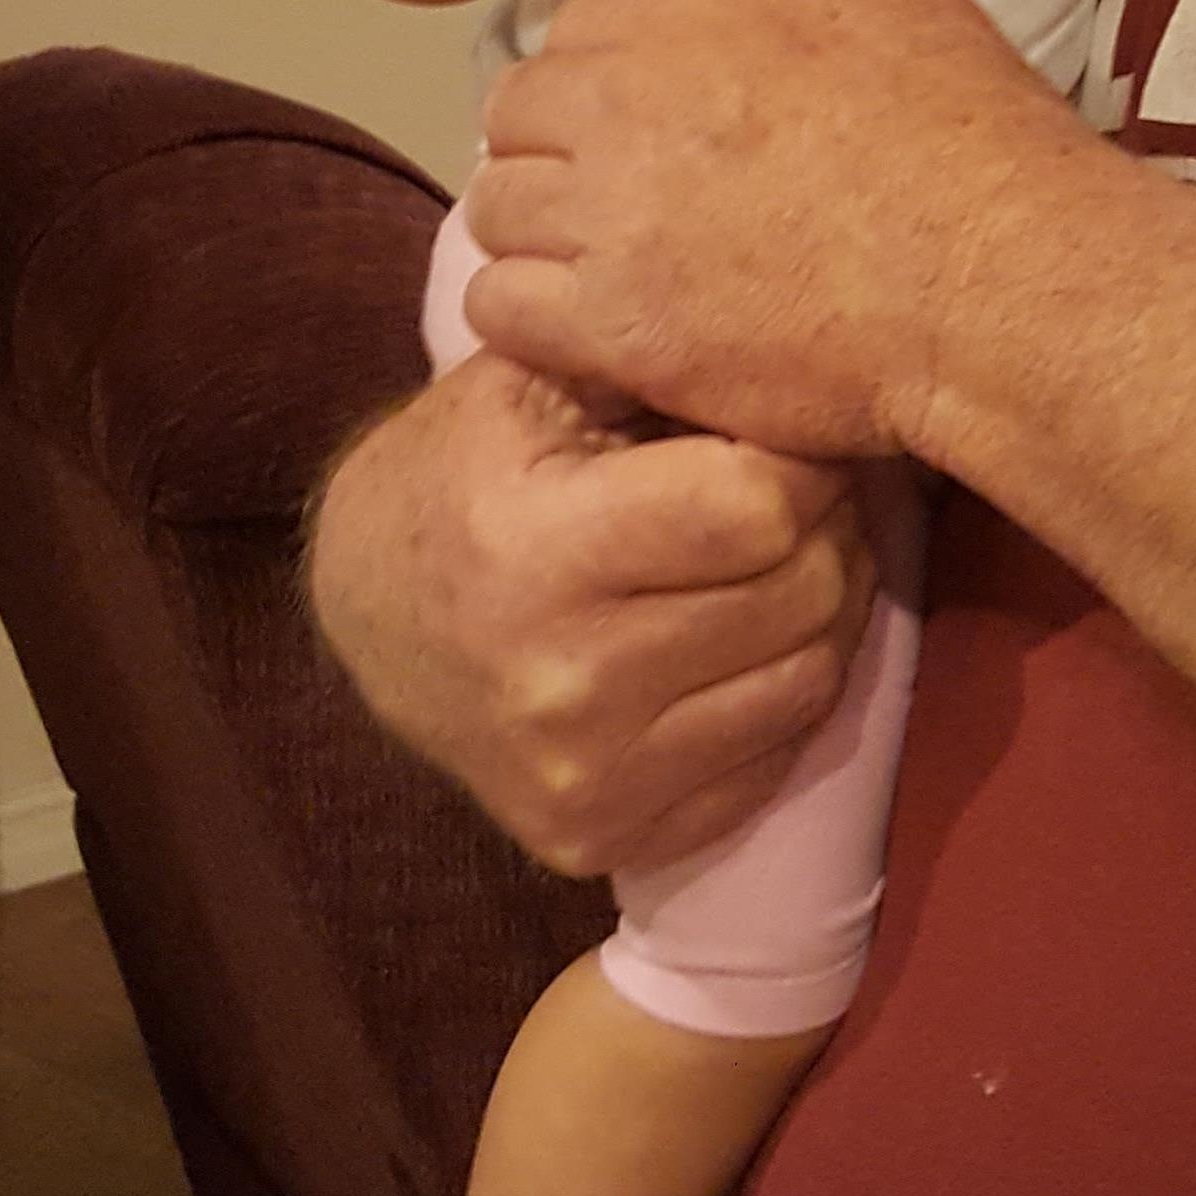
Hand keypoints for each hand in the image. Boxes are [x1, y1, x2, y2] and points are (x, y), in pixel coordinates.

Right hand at [306, 334, 873, 875]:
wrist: (368, 610)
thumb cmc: (464, 468)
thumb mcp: (530, 380)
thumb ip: (652, 357)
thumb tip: (803, 359)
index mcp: (530, 550)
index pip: (754, 507)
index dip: (798, 457)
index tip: (789, 434)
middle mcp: (558, 683)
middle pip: (797, 594)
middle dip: (826, 526)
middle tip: (808, 492)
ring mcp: (581, 779)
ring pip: (808, 680)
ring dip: (827, 607)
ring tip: (791, 555)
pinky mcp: (599, 838)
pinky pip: (773, 761)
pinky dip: (785, 688)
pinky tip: (752, 636)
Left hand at [467, 0, 1083, 456]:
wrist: (999, 278)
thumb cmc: (977, 143)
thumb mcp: (898, 11)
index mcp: (692, 13)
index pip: (576, 28)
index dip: (598, 83)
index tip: (633, 130)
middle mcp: (629, 98)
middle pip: (518, 115)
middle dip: (551, 155)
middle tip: (609, 209)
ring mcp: (612, 212)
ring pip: (496, 211)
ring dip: (536, 239)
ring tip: (595, 278)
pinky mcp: (615, 323)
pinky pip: (501, 310)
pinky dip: (530, 322)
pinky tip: (585, 337)